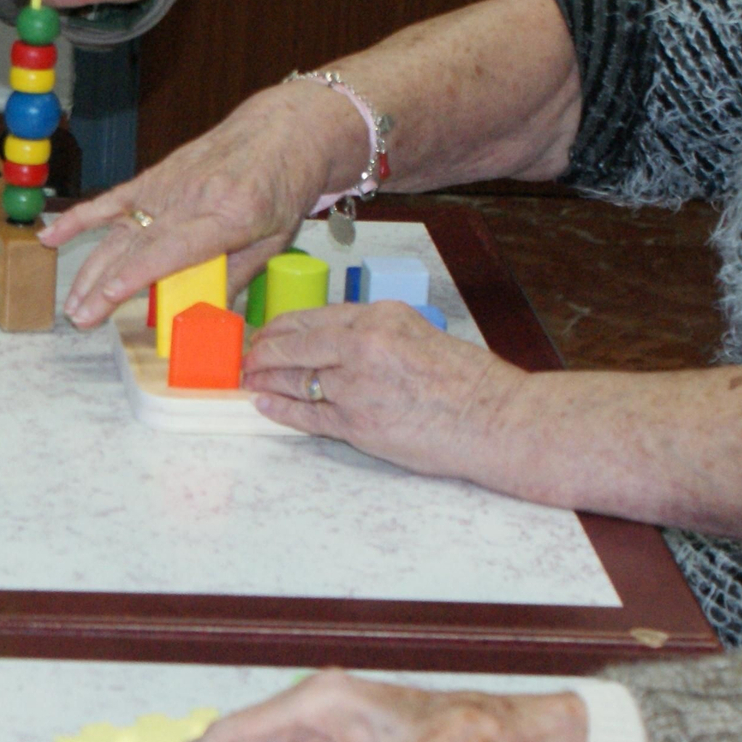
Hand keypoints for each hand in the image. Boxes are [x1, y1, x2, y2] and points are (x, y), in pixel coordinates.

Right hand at [39, 82, 366, 328]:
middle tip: (80, 318)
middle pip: (137, 245)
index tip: (108, 296)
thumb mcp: (274, 240)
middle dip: (103, 284)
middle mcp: (192, 198)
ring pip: (119, 231)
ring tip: (72, 303)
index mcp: (229, 215)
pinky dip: (78, 219)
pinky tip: (49, 237)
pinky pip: (110, 201)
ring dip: (91, 268)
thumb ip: (236, 277)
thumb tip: (202, 317)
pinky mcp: (154, 177)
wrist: (283, 130)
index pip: (173, 248)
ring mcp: (168, 185)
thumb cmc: (282, 187)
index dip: (136, 274)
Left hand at [244, 300, 527, 479]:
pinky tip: (263, 403)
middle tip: (246, 357)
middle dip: (262, 352)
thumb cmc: (466, 381)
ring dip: (264, 380)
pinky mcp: (356, 424)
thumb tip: (330, 342)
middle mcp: (362, 346)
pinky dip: (280, 409)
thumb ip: (373, 334)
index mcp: (379, 317)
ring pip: (294, 380)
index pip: (312, 318)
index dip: (279, 328)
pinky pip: (305, 415)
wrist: (495, 418)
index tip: (265, 333)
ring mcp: (355, 386)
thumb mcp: (417, 333)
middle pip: (293, 345)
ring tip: (248, 380)